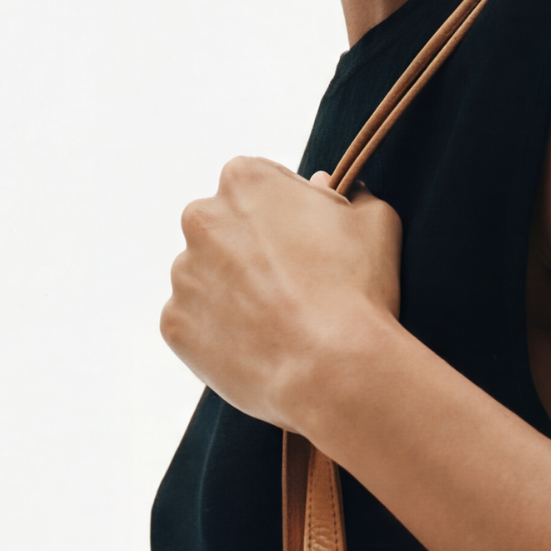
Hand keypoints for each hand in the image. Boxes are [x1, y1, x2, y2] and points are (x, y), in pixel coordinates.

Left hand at [161, 158, 402, 433]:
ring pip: (206, 280)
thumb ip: (350, 195)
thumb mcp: (376, 223)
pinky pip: (196, 326)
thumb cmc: (357, 293)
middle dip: (250, 254)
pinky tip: (258, 349)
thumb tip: (329, 189)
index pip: (257, 190)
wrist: (333, 370)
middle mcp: (201, 219)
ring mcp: (183, 274)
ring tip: (277, 326)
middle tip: (291, 290)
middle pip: (223, 232)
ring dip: (233, 295)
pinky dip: (220, 336)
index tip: (304, 248)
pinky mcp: (175, 325)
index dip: (285, 220)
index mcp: (244, 180)